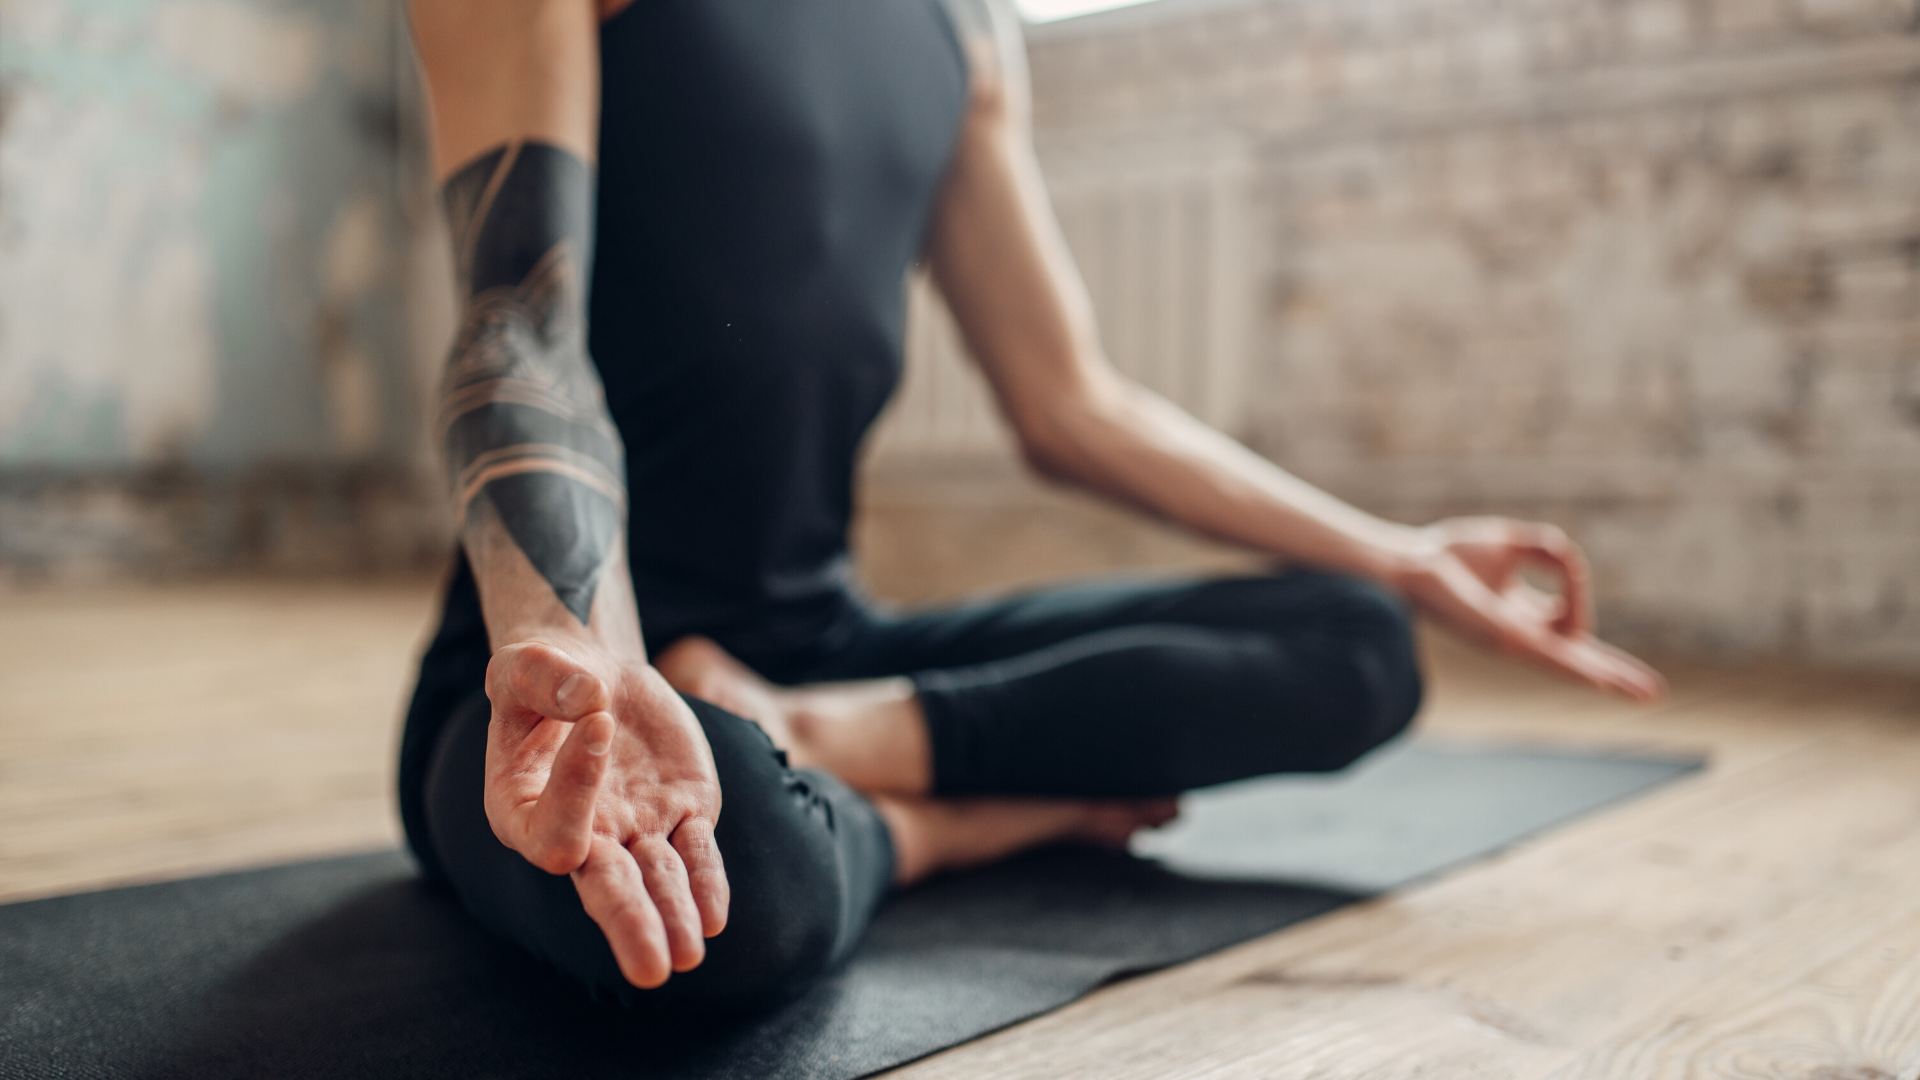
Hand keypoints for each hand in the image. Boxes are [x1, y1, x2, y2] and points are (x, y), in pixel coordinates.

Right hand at [483, 640, 728, 987]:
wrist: (589, 679)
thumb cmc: (541, 676)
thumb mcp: (524, 665)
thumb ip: (545, 677)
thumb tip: (589, 697)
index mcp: (522, 809)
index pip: (556, 825)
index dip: (578, 783)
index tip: (600, 719)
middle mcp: (581, 833)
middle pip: (604, 887)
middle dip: (630, 923)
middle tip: (652, 968)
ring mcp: (634, 829)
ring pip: (656, 880)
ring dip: (674, 916)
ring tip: (689, 958)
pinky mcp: (681, 812)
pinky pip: (696, 854)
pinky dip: (707, 881)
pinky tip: (716, 917)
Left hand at [1390, 517, 1665, 702]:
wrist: (1412, 565)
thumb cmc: (1449, 553)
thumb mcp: (1515, 543)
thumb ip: (1552, 553)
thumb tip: (1571, 571)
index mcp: (1522, 614)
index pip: (1569, 629)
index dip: (1584, 609)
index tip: (1561, 560)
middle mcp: (1523, 635)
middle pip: (1578, 659)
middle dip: (1615, 673)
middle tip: (1651, 694)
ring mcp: (1517, 642)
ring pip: (1573, 664)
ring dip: (1611, 677)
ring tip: (1645, 694)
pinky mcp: (1508, 642)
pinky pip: (1552, 657)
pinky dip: (1582, 669)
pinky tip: (1606, 682)